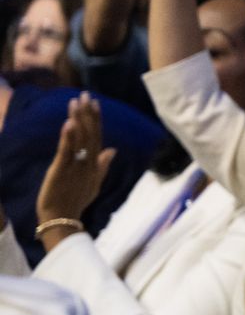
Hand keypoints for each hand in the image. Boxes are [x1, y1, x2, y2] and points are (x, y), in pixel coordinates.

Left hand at [35, 94, 117, 246]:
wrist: (63, 219)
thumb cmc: (76, 201)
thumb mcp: (94, 183)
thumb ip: (103, 165)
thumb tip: (113, 149)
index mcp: (95, 164)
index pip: (97, 137)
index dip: (96, 119)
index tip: (95, 103)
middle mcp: (88, 162)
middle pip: (90, 134)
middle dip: (88, 114)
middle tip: (86, 95)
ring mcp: (76, 166)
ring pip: (80, 138)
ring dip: (79, 119)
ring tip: (76, 102)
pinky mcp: (62, 169)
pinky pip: (66, 150)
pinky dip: (68, 137)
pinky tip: (68, 123)